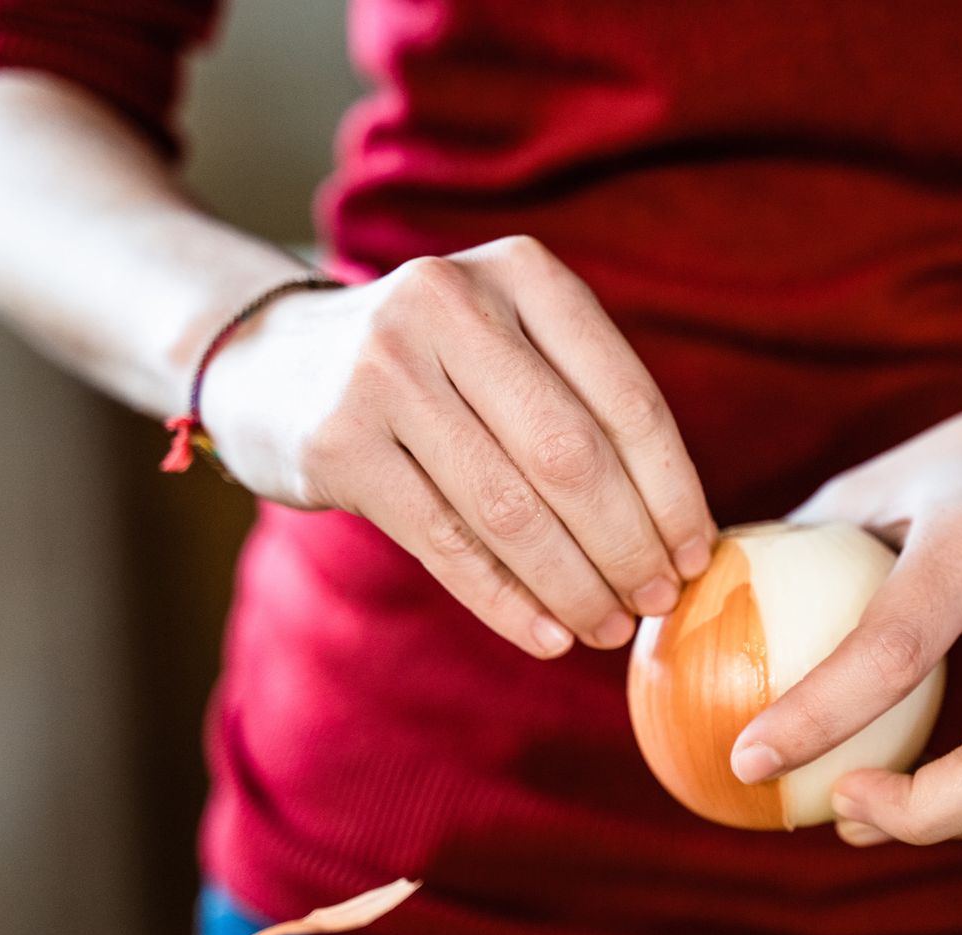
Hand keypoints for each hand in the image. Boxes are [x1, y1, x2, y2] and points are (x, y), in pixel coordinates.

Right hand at [199, 236, 717, 657]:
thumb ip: (583, 404)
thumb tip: (680, 533)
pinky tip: (546, 636)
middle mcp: (451, 305)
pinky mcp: (337, 444)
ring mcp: (384, 372)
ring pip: (510, 509)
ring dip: (573, 584)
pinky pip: (445, 544)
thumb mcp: (507, 340)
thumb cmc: (427, 365)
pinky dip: (507, 601)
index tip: (697, 554)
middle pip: (573, 458)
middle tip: (659, 600)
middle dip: (629, 545)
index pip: (627, 399)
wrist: (264, 359)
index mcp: (521, 272)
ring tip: (607, 627)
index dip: (673, 490)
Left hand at [728, 263, 961, 844]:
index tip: (748, 760)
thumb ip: (818, 536)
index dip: (814, 720)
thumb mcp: (902, 472)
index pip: (893, 653)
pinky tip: (926, 784)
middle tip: (838, 808)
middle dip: (916, 820)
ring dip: (950, 825)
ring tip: (868, 809)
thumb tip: (724, 594)